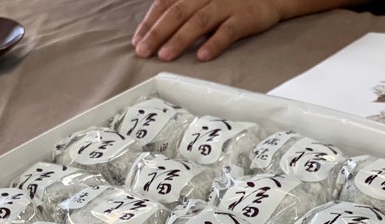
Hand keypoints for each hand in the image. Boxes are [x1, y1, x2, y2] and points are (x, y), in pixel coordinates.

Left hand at [132, 0, 283, 61]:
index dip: (150, 22)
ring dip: (180, 39)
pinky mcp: (246, 17)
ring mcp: (228, 5)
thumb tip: (158, 32)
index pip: (166, 3)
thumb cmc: (233, 0)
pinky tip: (202, 56)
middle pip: (178, 12)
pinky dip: (214, 43)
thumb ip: (184, 9)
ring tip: (165, 56)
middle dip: (158, 33)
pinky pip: (228, 31)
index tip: (138, 41)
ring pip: (199, 21)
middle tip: (144, 51)